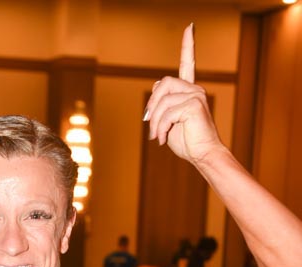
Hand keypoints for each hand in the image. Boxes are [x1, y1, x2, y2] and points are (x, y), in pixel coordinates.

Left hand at [144, 23, 221, 163]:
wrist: (202, 155)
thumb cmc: (187, 141)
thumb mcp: (169, 121)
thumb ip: (162, 105)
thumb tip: (154, 93)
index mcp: (189, 91)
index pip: (189, 63)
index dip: (188, 45)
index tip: (190, 27)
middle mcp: (194, 89)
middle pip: (163, 83)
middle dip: (152, 104)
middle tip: (149, 124)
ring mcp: (196, 95)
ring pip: (163, 99)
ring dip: (154, 120)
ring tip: (156, 136)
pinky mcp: (194, 105)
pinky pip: (167, 112)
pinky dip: (160, 127)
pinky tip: (162, 139)